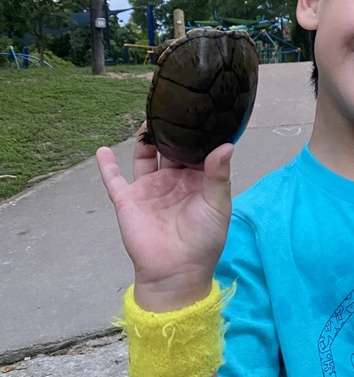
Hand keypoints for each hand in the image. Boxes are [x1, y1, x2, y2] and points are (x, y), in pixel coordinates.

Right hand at [97, 125, 233, 310]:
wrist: (177, 271)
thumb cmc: (204, 240)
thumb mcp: (218, 204)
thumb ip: (219, 174)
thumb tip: (227, 145)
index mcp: (196, 180)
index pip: (197, 150)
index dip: (198, 133)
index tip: (201, 110)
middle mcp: (173, 180)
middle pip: (170, 148)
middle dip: (171, 129)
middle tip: (173, 105)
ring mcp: (149, 189)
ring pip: (144, 157)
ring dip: (145, 139)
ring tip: (148, 117)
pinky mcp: (128, 200)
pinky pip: (114, 180)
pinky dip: (107, 165)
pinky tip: (102, 150)